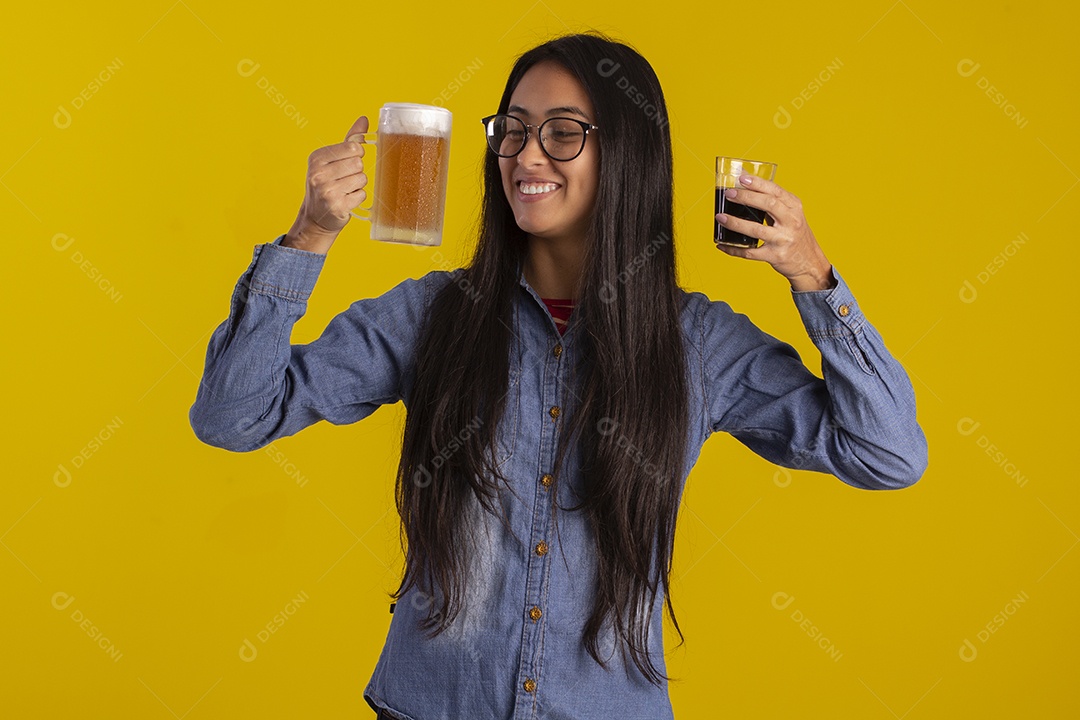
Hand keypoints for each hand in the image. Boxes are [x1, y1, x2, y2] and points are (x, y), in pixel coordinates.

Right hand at [282, 116, 370, 253]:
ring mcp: (327, 190)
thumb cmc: (327, 184)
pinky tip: (345, 200)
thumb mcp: (332, 160)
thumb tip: (364, 119)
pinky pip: (362, 195)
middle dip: (357, 172)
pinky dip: (357, 198)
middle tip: (344, 180)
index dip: (356, 156)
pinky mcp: (337, 206)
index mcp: (317, 157)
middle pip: (359, 164)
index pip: (353, 148)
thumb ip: (350, 139)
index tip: (346, 163)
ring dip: (358, 186)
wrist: (316, 217)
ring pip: (362, 179)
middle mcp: (319, 173)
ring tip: (344, 190)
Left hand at [714, 173, 835, 291]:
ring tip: (720, 217)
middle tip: (729, 194)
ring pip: (756, 229)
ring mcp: (783, 240)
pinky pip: (750, 253)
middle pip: (768, 204)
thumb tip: (744, 179)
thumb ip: (772, 200)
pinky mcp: (775, 256)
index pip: (776, 191)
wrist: (809, 261)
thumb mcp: (790, 214)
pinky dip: (734, 249)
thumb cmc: (795, 233)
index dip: (758, 183)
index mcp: (794, 207)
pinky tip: (722, 244)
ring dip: (735, 223)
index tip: (742, 178)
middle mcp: (791, 222)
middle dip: (746, 197)